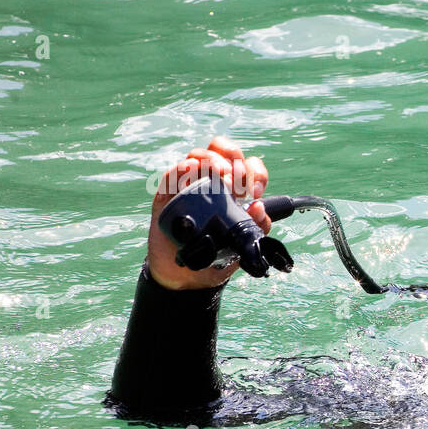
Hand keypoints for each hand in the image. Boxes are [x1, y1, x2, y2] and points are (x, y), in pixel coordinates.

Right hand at [146, 136, 271, 289]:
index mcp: (235, 192)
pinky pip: (172, 175)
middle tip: (236, 182)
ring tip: (219, 176)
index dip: (255, 172)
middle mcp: (212, 183)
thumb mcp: (242, 245)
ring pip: (198, 157)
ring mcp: (188, 187)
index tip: (255, 191)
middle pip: (222, 151)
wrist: (186, 277)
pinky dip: (181, 168)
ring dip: (211, 161)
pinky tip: (190, 169)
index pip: (248, 167)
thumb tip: (260, 208)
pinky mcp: (167, 196)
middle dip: (233, 159)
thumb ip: (255, 227)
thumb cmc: (216, 257)